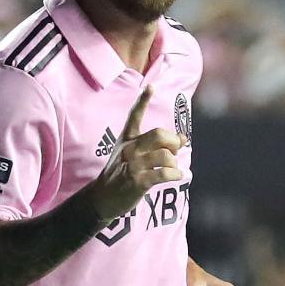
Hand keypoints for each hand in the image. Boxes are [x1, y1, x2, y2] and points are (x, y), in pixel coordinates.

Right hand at [88, 85, 186, 220]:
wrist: (101, 198)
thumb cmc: (120, 174)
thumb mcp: (129, 155)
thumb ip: (154, 146)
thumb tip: (183, 138)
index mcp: (126, 139)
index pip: (134, 116)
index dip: (142, 101)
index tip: (150, 87)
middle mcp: (129, 149)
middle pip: (159, 135)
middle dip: (174, 142)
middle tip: (175, 151)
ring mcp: (133, 165)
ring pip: (165, 156)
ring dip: (175, 163)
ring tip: (172, 169)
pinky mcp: (137, 181)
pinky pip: (164, 174)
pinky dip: (176, 175)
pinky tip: (177, 177)